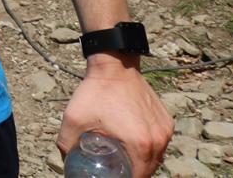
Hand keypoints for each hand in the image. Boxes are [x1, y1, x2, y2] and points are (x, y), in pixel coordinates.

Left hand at [58, 53, 171, 176]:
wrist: (114, 66)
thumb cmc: (95, 92)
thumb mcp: (73, 119)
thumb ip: (66, 144)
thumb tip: (66, 161)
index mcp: (140, 144)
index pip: (138, 177)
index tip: (112, 176)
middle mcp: (158, 140)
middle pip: (149, 170)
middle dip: (134, 174)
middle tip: (117, 171)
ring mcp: (165, 130)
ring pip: (157, 157)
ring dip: (143, 162)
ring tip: (125, 160)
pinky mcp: (166, 121)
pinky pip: (160, 142)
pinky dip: (149, 147)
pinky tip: (134, 144)